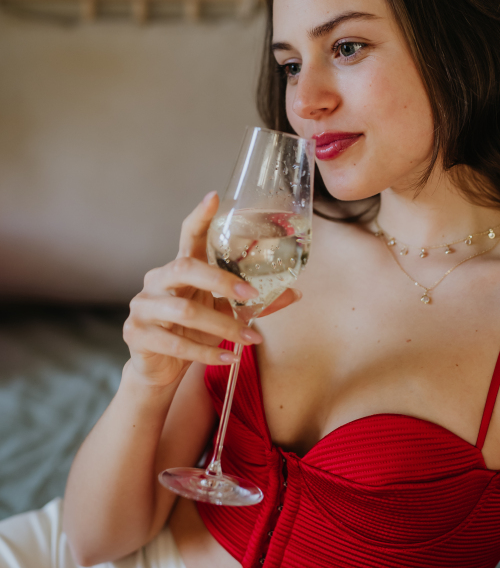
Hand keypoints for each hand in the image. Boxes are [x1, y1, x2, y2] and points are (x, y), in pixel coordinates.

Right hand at [123, 192, 300, 388]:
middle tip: (249, 293)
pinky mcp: (137, 334)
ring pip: (184, 310)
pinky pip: (176, 342)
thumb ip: (253, 303)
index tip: (214, 198)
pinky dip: (207, 353)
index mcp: (178, 269)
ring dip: (222, 326)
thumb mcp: (224, 314)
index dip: (200, 217)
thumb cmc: (192, 332)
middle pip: (185, 268)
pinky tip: (228, 358)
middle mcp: (157, 281)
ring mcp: (143, 307)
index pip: (187, 236)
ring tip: (248, 339)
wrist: (158, 369)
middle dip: (220, 280)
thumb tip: (295, 293)